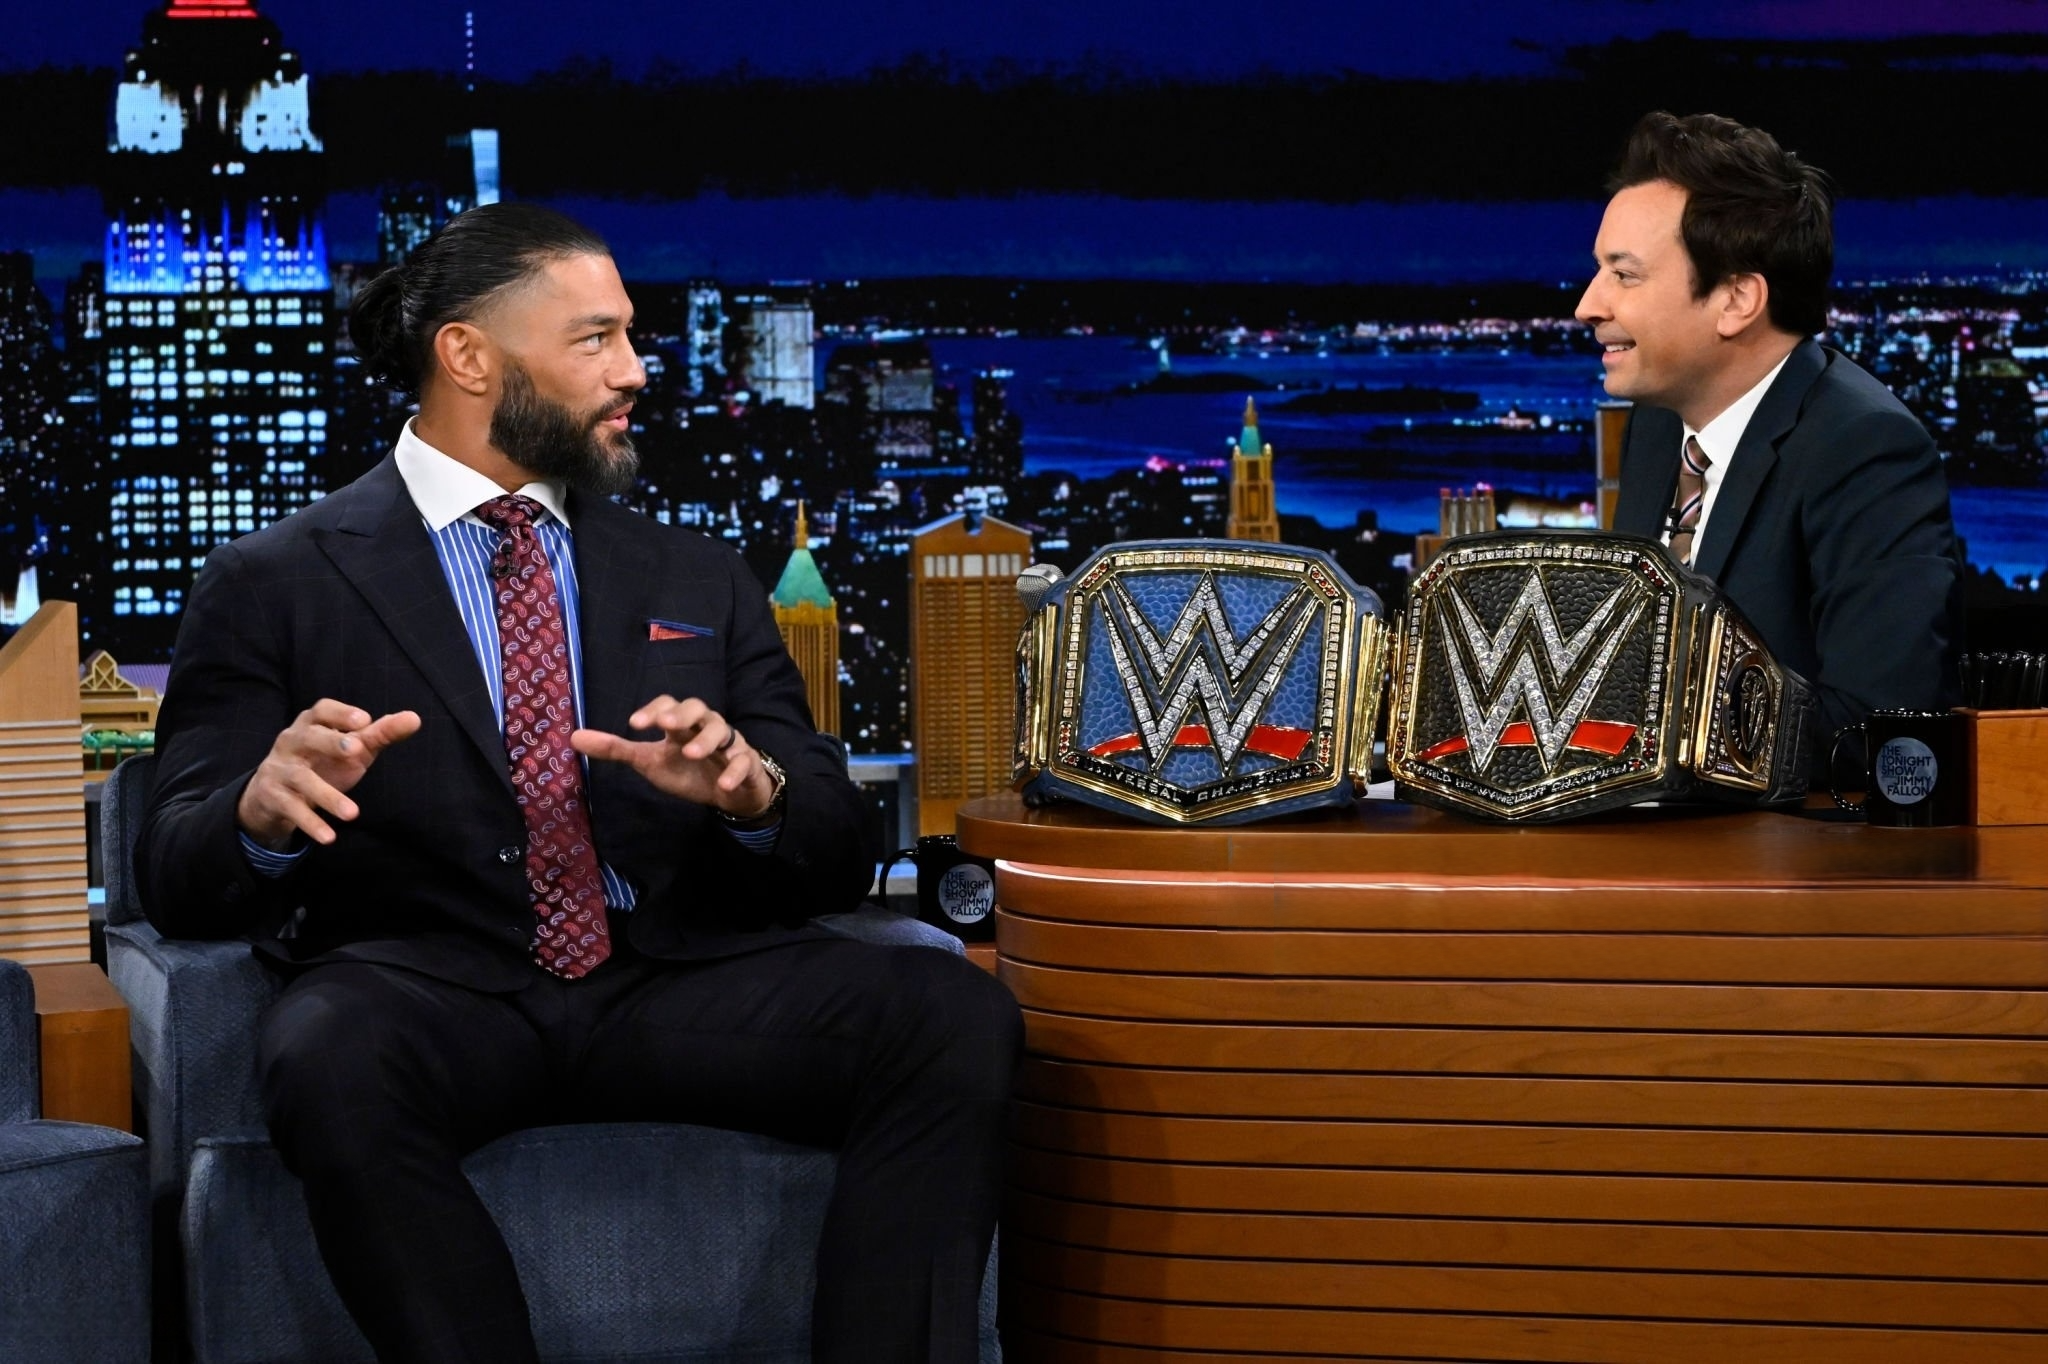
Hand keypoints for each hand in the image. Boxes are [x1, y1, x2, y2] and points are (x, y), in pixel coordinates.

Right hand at [236, 700, 421, 849]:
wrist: (273, 793)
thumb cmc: (322, 762)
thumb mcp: (352, 749)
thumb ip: (380, 734)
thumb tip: (414, 718)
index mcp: (310, 725)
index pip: (321, 710)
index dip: (341, 713)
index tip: (364, 721)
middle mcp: (291, 742)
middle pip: (307, 737)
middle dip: (330, 742)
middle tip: (357, 751)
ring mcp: (279, 769)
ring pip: (302, 779)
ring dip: (328, 796)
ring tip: (353, 813)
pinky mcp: (272, 796)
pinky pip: (291, 809)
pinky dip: (311, 823)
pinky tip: (329, 837)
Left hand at [572, 695, 777, 818]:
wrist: (728, 792)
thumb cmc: (687, 769)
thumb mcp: (650, 761)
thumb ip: (616, 749)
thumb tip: (573, 738)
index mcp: (681, 725)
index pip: (669, 706)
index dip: (653, 711)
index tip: (634, 724)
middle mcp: (705, 727)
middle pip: (698, 708)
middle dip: (683, 714)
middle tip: (667, 724)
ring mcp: (728, 744)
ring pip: (723, 731)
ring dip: (707, 740)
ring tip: (691, 753)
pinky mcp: (746, 764)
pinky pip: (743, 761)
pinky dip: (735, 770)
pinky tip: (724, 783)